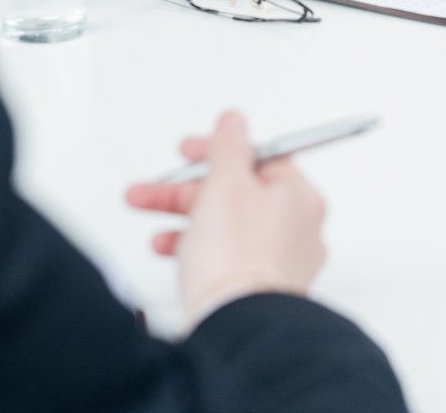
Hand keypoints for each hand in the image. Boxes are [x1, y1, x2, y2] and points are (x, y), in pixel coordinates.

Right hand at [123, 111, 328, 325]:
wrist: (237, 325)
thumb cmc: (236, 257)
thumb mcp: (226, 182)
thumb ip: (228, 145)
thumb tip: (234, 120)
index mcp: (298, 196)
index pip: (257, 157)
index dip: (217, 150)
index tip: (188, 150)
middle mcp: (297, 228)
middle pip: (236, 192)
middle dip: (185, 189)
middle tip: (151, 189)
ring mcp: (280, 261)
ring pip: (226, 225)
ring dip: (182, 217)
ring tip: (148, 218)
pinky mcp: (259, 288)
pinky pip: (225, 257)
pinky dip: (194, 248)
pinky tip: (167, 249)